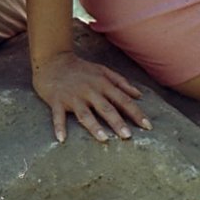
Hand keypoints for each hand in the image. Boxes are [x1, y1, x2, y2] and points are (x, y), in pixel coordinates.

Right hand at [32, 51, 148, 143]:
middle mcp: (89, 91)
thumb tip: (139, 95)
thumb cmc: (80, 68)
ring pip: (85, 113)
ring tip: (104, 139)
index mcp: (102, 84)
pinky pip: (58, 116)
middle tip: (128, 136)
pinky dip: (59, 127)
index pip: (123, 99)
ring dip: (94, 126)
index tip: (147, 126)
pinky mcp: (57, 101)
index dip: (136, 113)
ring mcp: (73, 96)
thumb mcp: (102, 70)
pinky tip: (61, 139)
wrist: (52, 60)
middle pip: (106, 108)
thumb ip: (121, 82)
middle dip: (118, 122)